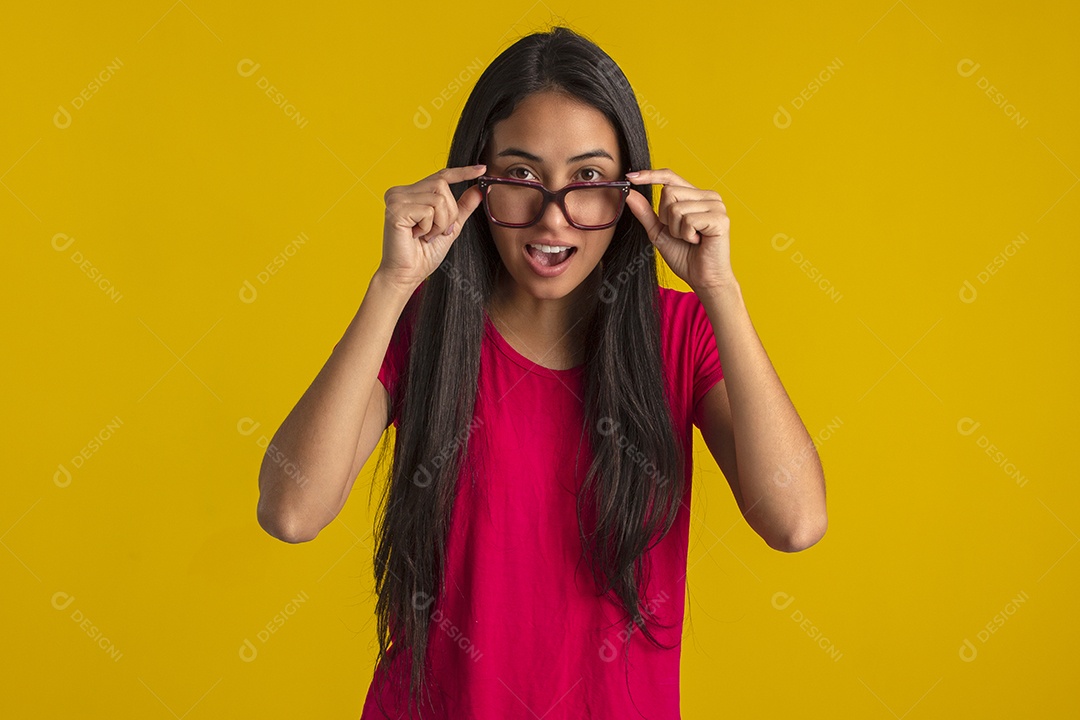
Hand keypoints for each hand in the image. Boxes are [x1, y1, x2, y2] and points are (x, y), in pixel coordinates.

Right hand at [378, 164, 486, 291]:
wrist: (406, 275)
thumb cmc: (423, 254)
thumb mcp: (450, 227)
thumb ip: (462, 208)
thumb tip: (478, 189)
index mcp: (410, 193)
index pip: (440, 176)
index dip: (462, 172)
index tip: (482, 169)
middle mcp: (400, 192)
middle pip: (442, 186)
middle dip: (449, 213)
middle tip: (438, 232)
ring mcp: (396, 199)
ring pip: (438, 199)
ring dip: (440, 223)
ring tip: (426, 236)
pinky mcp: (396, 210)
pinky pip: (428, 211)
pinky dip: (430, 227)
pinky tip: (417, 236)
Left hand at [623, 168, 734, 291]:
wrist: (703, 279)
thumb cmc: (685, 256)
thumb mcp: (659, 232)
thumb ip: (645, 212)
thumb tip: (629, 193)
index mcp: (695, 195)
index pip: (670, 177)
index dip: (650, 175)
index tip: (630, 177)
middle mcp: (708, 196)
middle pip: (669, 192)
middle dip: (666, 218)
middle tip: (681, 234)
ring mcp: (716, 205)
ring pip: (676, 208)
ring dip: (676, 230)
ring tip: (690, 239)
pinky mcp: (720, 218)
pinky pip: (688, 220)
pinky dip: (686, 235)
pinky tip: (698, 241)